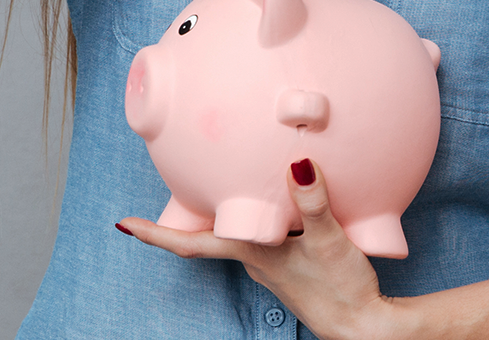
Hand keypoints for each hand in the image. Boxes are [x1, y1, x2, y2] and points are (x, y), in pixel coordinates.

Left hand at [116, 160, 393, 339]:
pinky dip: (266, 219)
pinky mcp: (293, 267)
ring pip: (241, 234)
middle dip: (189, 215)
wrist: (365, 328)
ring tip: (225, 184)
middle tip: (170, 187)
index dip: (156, 234)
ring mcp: (273, 266)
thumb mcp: (329, 241)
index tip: (124, 225)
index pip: (191, 243)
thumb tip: (298, 164)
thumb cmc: (342, 291)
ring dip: (231, 213)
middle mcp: (255, 260)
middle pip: (211, 234)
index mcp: (251, 253)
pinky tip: (282, 206)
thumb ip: (313, 202)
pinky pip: (269, 237)